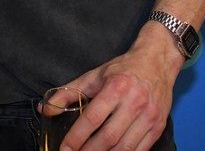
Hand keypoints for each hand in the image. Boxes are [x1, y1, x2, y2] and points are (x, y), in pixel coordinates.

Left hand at [52, 32, 181, 150]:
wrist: (157, 61)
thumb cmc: (123, 69)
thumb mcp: (94, 76)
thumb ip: (68, 93)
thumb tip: (45, 109)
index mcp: (116, 87)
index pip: (92, 119)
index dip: (76, 137)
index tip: (65, 149)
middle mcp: (134, 102)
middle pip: (109, 137)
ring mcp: (149, 115)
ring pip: (125, 147)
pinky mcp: (158, 126)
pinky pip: (141, 150)